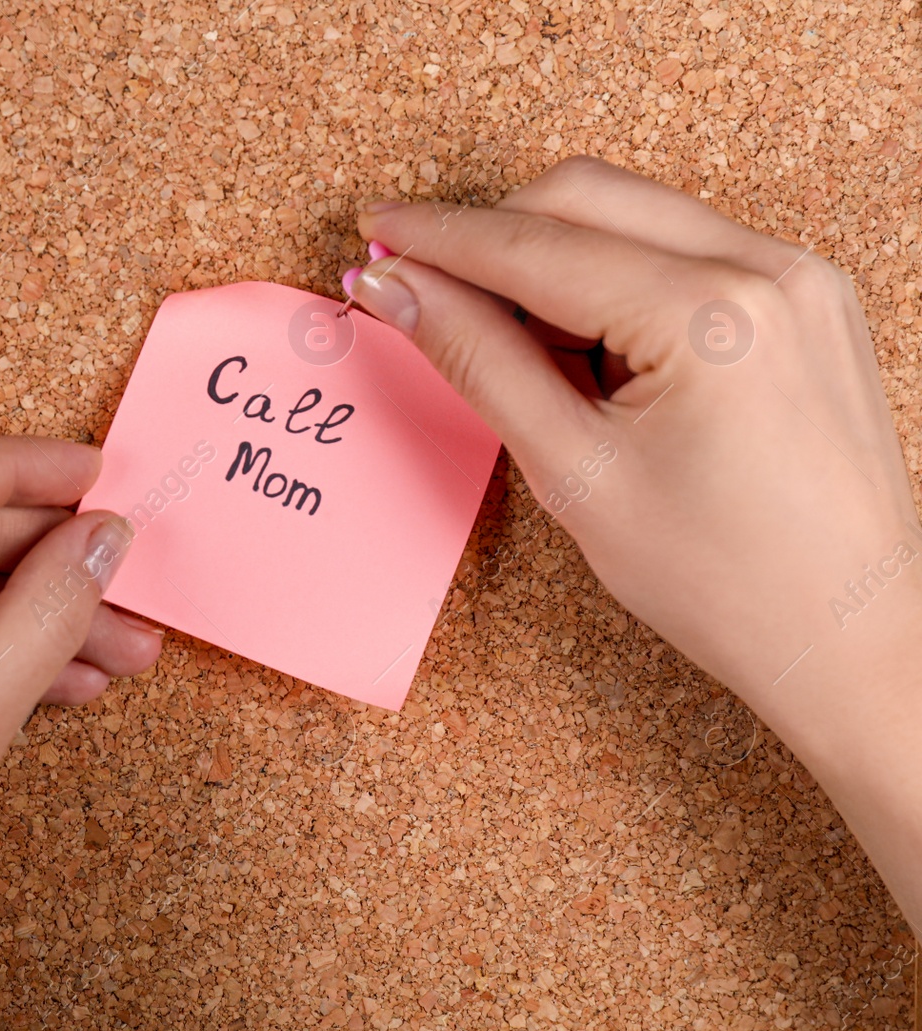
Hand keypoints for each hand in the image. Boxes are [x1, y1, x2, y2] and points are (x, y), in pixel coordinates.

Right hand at [350, 157, 921, 927]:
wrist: (850, 636)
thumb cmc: (731, 581)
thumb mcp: (576, 474)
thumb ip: (481, 363)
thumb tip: (403, 291)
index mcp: (713, 314)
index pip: (536, 245)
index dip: (440, 238)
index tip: (376, 230)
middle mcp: (767, 270)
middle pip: (585, 197)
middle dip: (490, 232)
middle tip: (419, 281)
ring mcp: (797, 278)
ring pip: (632, 213)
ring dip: (549, 255)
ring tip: (504, 337)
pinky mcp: (804, 299)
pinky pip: (681, 248)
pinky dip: (611, 276)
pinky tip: (578, 344)